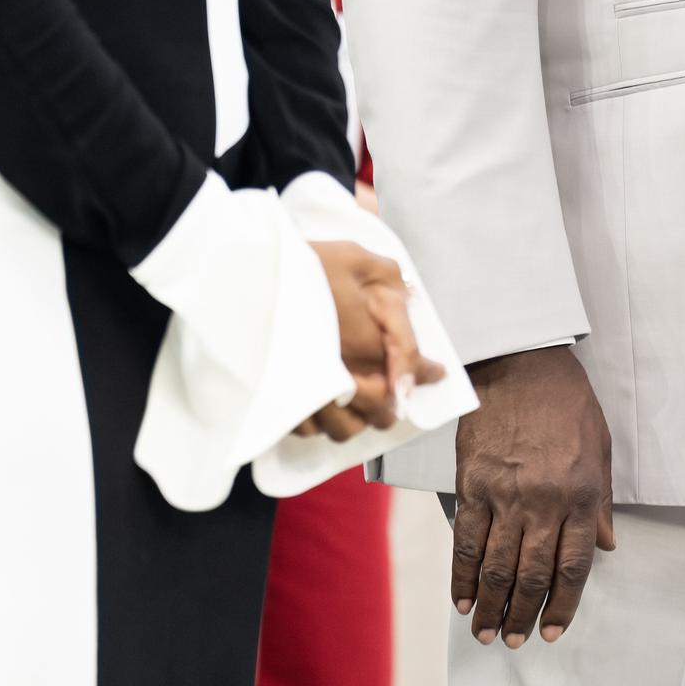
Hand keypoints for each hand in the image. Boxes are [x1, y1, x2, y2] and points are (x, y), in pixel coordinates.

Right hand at [300, 241, 443, 444]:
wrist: (245, 275)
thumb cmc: (303, 264)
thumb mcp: (355, 256)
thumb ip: (389, 278)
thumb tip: (410, 296)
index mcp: (365, 342)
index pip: (408, 367)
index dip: (426, 372)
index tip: (438, 372)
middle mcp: (342, 374)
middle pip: (378, 409)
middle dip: (392, 406)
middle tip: (396, 398)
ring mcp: (310, 392)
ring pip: (343, 428)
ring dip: (357, 421)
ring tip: (360, 408)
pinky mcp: (280, 400)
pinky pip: (306, 429)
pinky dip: (319, 424)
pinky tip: (322, 408)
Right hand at [451, 346, 613, 648]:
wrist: (522, 363)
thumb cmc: (566, 402)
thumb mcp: (600, 449)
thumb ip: (601, 502)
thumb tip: (608, 546)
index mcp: (580, 495)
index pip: (574, 566)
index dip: (563, 605)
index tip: (552, 631)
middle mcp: (544, 502)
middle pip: (532, 575)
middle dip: (523, 615)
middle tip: (515, 641)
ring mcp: (505, 495)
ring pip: (497, 567)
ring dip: (492, 607)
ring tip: (488, 633)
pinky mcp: (473, 484)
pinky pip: (467, 540)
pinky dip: (463, 575)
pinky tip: (462, 599)